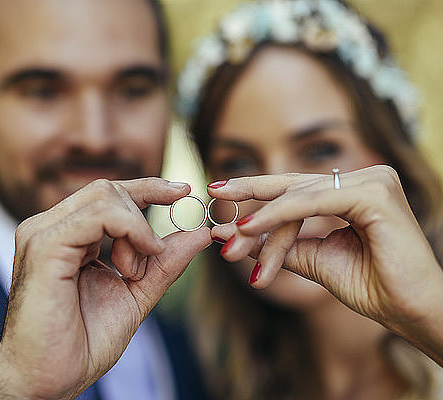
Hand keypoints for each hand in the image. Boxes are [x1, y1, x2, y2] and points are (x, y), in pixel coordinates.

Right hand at [0, 178, 210, 399]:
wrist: (46, 382)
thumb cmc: (81, 343)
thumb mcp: (135, 295)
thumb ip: (163, 264)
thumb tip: (201, 234)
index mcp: (65, 236)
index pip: (108, 194)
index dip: (147, 187)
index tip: (182, 191)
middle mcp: (49, 227)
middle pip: (108, 189)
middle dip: (144, 212)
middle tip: (152, 255)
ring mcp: (42, 234)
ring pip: (104, 196)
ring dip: (136, 229)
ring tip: (133, 271)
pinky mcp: (44, 246)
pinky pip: (98, 215)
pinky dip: (129, 230)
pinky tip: (133, 262)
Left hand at [209, 165, 442, 364]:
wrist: (412, 313)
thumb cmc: (373, 287)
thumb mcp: (315, 260)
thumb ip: (281, 243)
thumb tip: (237, 233)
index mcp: (353, 190)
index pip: (295, 188)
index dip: (257, 191)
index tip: (220, 195)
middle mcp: (364, 178)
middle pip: (292, 187)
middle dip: (249, 195)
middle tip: (212, 195)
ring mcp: (371, 180)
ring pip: (296, 199)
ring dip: (260, 224)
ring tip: (230, 242)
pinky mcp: (373, 193)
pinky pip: (311, 203)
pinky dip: (277, 216)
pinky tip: (249, 227)